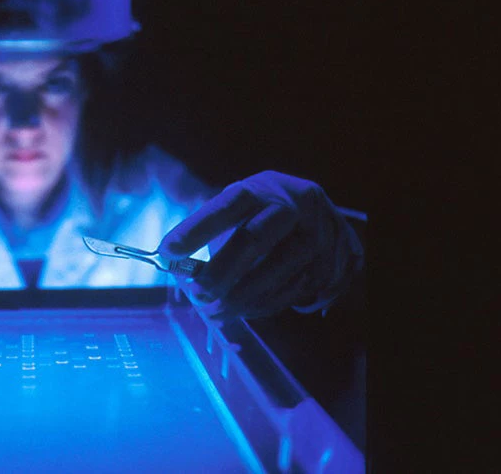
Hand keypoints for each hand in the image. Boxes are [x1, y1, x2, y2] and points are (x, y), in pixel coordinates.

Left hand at [159, 171, 363, 317]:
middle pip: (254, 239)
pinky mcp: (333, 261)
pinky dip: (264, 305)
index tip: (167, 252)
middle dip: (221, 272)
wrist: (321, 216)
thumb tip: (178, 268)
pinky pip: (294, 290)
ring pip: (278, 270)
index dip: (196, 228)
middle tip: (198, 295)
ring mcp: (318, 232)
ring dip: (241, 298)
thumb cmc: (262, 216)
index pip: (226, 205)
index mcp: (262, 188)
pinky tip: (244, 310)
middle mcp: (294, 205)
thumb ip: (211, 236)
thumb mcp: (238, 213)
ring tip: (215, 311)